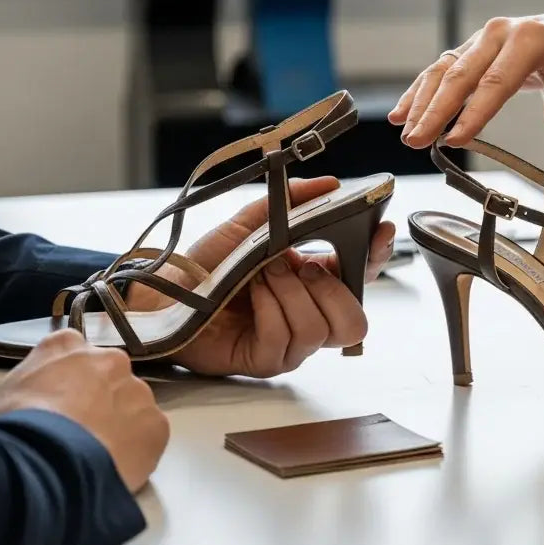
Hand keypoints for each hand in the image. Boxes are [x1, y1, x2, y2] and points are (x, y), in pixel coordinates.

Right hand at [0, 329, 168, 493]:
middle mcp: (109, 360)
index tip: (58, 404)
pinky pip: (150, 435)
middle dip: (97, 401)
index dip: (65, 382)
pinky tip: (114, 467)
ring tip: (95, 456)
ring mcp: (137, 390)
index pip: (70, 354)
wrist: (42, 466)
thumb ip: (18, 389)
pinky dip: (137, 450)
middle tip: (78, 433)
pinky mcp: (157, 424)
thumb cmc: (11, 431)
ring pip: (132, 406)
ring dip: (118, 425)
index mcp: (65, 346)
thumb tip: (17, 401)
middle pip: (107, 378)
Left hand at [126, 177, 395, 377]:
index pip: (360, 274)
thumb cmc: (205, 264)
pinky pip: (285, 340)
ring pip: (320, 329)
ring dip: (291, 294)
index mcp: (312, 280)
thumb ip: (289, 202)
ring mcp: (289, 342)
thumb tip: (328, 183)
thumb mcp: (249, 222)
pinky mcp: (266, 361)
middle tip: (301, 265)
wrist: (163, 292)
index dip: (375, 255)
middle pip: (354, 318)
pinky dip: (269, 309)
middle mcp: (307, 314)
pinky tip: (252, 296)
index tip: (379, 229)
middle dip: (330, 287)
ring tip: (263, 275)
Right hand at [388, 10, 543, 148]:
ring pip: (443, 71)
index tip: (456, 139)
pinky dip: (420, 92)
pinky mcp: (471, 50)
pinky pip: (441, 70)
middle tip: (416, 141)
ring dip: (421, 103)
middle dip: (435, 111)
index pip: (496, 81)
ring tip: (405, 132)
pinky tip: (401, 113)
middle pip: (460, 76)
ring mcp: (481, 40)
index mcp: (528, 38)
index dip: (474, 112)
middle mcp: (498, 34)